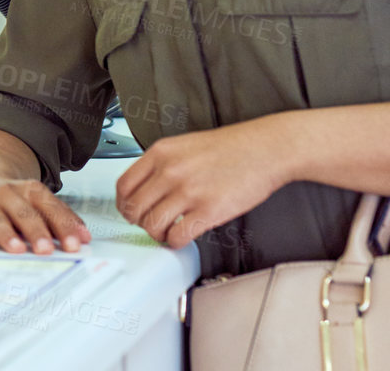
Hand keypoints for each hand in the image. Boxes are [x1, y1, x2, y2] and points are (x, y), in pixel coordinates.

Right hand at [0, 175, 90, 254]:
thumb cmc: (15, 202)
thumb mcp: (38, 203)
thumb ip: (61, 219)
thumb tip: (85, 238)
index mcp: (29, 190)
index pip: (49, 207)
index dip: (63, 226)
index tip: (76, 245)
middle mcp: (6, 193)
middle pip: (23, 213)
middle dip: (36, 231)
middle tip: (47, 249)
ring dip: (7, 234)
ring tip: (17, 249)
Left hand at [115, 120, 288, 248]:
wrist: (265, 149)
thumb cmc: (231, 148)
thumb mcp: (185, 145)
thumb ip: (162, 164)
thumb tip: (146, 189)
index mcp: (160, 153)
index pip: (124, 186)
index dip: (124, 205)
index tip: (130, 211)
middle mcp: (169, 171)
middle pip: (134, 209)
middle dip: (139, 223)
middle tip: (149, 226)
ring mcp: (188, 191)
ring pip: (152, 226)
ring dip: (157, 236)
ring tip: (167, 234)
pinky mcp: (208, 211)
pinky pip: (177, 236)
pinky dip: (175, 243)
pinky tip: (182, 238)